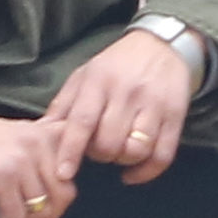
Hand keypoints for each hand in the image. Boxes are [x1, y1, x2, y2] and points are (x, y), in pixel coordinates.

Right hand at [0, 111, 82, 217]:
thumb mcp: (20, 138)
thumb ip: (46, 157)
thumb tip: (65, 196)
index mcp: (49, 135)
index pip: (71, 184)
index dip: (56, 204)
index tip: (34, 207)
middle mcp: (40, 144)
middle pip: (60, 201)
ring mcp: (22, 160)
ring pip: (38, 213)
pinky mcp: (2, 176)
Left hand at [35, 25, 200, 185]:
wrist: (163, 44)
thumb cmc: (117, 64)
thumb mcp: (85, 74)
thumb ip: (63, 104)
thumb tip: (40, 133)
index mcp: (99, 80)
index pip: (83, 121)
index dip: (71, 150)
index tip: (64, 173)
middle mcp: (127, 92)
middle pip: (109, 142)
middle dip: (100, 154)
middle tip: (100, 148)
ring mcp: (154, 103)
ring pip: (136, 150)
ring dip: (123, 160)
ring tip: (120, 151)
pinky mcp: (176, 114)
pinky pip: (163, 155)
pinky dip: (146, 171)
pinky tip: (134, 171)